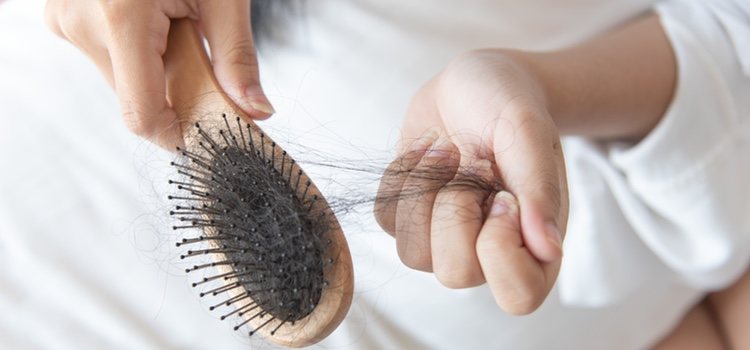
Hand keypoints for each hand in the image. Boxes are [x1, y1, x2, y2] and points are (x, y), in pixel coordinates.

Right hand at [45, 0, 273, 148]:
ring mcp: (65, 19)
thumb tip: (256, 112)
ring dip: (157, 69)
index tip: (208, 134)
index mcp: (118, 17)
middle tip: (199, 51)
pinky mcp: (64, 16)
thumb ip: (237, 58)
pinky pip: (110, 58)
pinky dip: (140, 54)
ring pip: (123, 81)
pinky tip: (153, 19)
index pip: (142, 115)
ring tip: (173, 22)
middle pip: (136, 100)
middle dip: (175, 91)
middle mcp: (79, 22)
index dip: (178, 134)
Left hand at [374, 50, 568, 313]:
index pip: (518, 297)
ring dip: (424, 191)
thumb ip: (539, 188)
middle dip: (454, 210)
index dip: (500, 247)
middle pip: (455, 276)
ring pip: (411, 254)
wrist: (474, 83)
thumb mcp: (529, 133)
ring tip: (447, 149)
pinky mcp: (408, 218)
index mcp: (534, 244)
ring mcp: (443, 240)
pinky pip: (386, 219)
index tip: (504, 195)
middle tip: (473, 164)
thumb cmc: (511, 107)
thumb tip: (549, 249)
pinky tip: (428, 148)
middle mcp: (488, 253)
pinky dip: (402, 176)